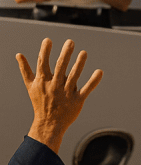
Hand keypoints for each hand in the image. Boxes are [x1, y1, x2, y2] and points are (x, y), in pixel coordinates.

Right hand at [17, 38, 103, 152]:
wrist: (48, 124)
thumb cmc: (40, 102)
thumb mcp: (30, 86)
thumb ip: (25, 70)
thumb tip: (18, 54)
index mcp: (43, 81)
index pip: (43, 64)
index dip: (44, 51)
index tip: (48, 40)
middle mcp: (55, 86)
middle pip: (60, 67)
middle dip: (65, 54)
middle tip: (70, 42)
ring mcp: (66, 93)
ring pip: (74, 76)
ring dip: (79, 64)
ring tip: (84, 53)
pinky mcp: (77, 100)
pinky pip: (86, 89)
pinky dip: (93, 81)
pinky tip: (99, 71)